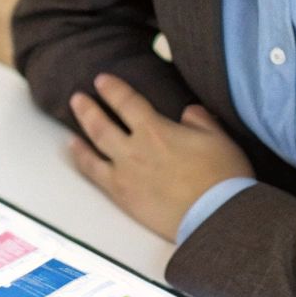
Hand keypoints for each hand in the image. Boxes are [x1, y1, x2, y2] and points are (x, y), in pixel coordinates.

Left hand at [68, 73, 253, 240]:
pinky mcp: (123, 197)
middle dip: (88, 108)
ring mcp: (125, 175)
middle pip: (101, 124)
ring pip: (93, 150)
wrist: (215, 215)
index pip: (127, 102)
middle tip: (77, 98)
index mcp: (156, 130)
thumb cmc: (222, 177)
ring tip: (73, 126)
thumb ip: (199, 120)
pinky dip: (83, 162)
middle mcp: (134, 150)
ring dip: (80, 133)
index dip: (112, 89)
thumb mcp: (218, 137)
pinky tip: (78, 154)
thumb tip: (188, 111)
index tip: (101, 80)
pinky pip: (95, 176)